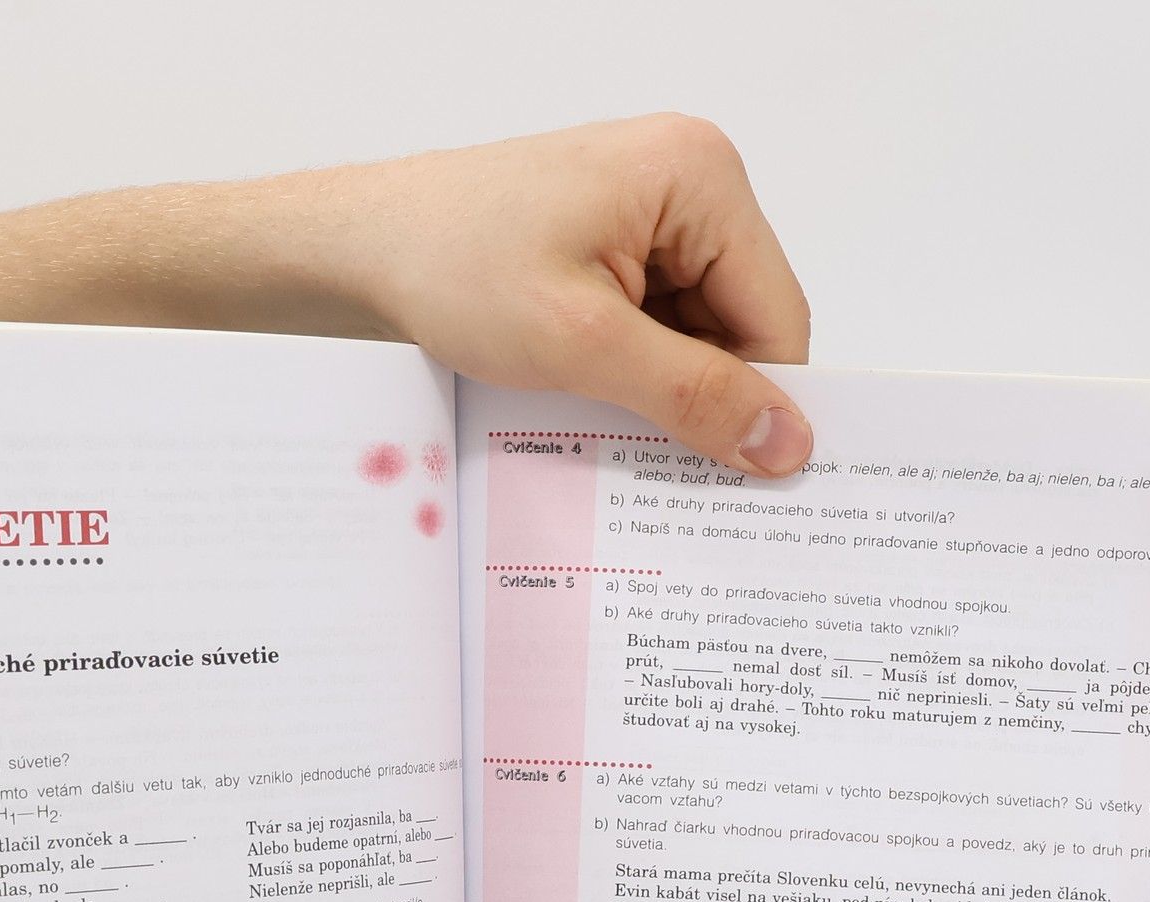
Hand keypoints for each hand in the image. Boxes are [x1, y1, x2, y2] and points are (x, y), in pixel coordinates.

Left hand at [340, 115, 814, 475]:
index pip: (778, 316)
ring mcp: (653, 212)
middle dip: (706, 394)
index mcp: (700, 178)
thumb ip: (693, 395)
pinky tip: (592, 395)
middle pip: (744, 325)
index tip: (738, 476)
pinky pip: (659, 326)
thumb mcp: (583, 345)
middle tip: (654, 455)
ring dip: (664, 388)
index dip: (762, 402)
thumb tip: (786, 442)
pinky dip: (636, 371)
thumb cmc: (453, 267)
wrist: (363, 247)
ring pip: (701, 334)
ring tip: (602, 411)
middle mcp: (689, 181)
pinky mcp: (618, 243)